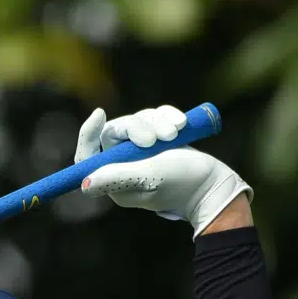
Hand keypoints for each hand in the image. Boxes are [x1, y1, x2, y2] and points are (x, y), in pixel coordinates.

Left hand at [73, 105, 253, 237]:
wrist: (213, 184)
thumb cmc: (181, 184)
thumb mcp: (148, 178)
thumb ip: (116, 177)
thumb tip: (84, 184)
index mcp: (113, 180)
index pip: (88, 155)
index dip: (88, 133)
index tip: (100, 113)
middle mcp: (122, 165)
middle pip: (115, 130)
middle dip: (137, 127)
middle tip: (160, 137)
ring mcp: (140, 152)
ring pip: (137, 121)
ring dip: (157, 122)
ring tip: (175, 133)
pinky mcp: (158, 140)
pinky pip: (154, 117)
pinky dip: (167, 116)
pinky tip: (181, 123)